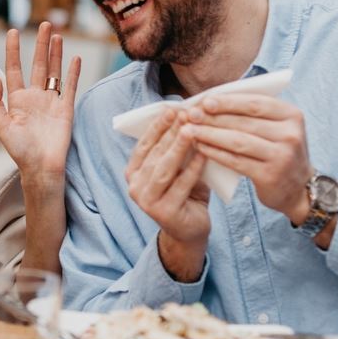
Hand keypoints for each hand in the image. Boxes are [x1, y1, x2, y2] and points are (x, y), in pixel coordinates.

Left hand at [0, 22, 80, 179]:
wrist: (41, 167)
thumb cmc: (19, 150)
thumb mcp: (1, 126)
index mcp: (17, 100)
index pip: (14, 69)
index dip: (13, 50)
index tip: (13, 32)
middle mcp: (35, 97)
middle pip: (38, 64)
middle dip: (41, 44)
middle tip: (44, 24)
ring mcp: (51, 101)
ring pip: (54, 71)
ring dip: (56, 53)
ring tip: (57, 35)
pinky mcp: (65, 108)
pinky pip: (70, 86)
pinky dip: (73, 72)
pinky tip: (75, 58)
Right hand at [125, 111, 210, 279]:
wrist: (190, 230)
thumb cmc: (185, 193)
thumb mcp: (177, 168)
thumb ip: (176, 149)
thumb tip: (187, 116)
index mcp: (133, 172)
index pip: (144, 144)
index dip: (157, 126)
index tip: (171, 108)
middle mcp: (134, 187)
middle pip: (154, 154)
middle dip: (170, 132)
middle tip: (185, 114)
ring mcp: (147, 202)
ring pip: (164, 169)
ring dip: (178, 148)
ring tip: (191, 130)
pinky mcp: (164, 213)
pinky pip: (180, 186)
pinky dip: (193, 169)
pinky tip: (204, 154)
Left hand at [183, 94, 312, 223]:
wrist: (298, 189)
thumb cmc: (278, 151)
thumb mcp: (277, 128)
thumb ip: (253, 113)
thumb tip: (212, 100)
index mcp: (292, 115)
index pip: (255, 103)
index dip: (228, 102)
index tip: (205, 101)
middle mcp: (290, 134)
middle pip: (244, 122)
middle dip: (213, 117)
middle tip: (190, 115)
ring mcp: (281, 156)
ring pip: (237, 141)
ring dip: (210, 134)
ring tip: (190, 131)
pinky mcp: (269, 176)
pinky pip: (236, 161)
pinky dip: (215, 153)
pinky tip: (200, 147)